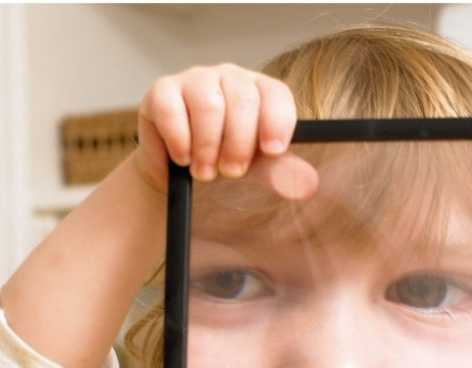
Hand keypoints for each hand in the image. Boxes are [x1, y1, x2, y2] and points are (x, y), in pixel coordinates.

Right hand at [134, 63, 318, 198]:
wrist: (181, 169)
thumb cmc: (226, 158)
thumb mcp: (259, 168)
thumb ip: (283, 173)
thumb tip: (309, 185)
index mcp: (260, 91)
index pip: (276, 94)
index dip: (277, 121)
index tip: (272, 150)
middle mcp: (230, 78)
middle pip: (243, 100)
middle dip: (239, 143)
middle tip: (232, 172)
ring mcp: (196, 80)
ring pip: (208, 105)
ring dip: (207, 146)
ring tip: (204, 171)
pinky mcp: (162, 90)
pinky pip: (170, 110)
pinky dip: (178, 141)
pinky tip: (181, 159)